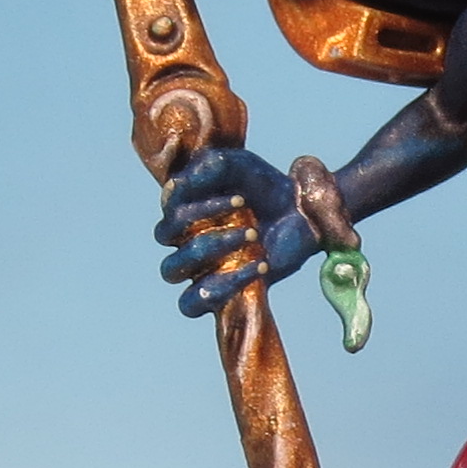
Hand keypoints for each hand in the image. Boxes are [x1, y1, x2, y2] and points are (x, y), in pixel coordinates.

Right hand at [156, 144, 316, 316]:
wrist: (301, 211)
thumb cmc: (262, 186)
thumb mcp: (237, 165)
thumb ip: (207, 168)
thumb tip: (176, 186)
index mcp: (181, 209)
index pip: (169, 214)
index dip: (200, 208)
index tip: (241, 198)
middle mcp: (183, 238)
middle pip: (165, 240)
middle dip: (207, 227)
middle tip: (249, 221)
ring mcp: (198, 266)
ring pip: (170, 271)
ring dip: (210, 253)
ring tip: (252, 238)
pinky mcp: (220, 290)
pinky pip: (196, 302)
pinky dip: (226, 286)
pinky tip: (262, 266)